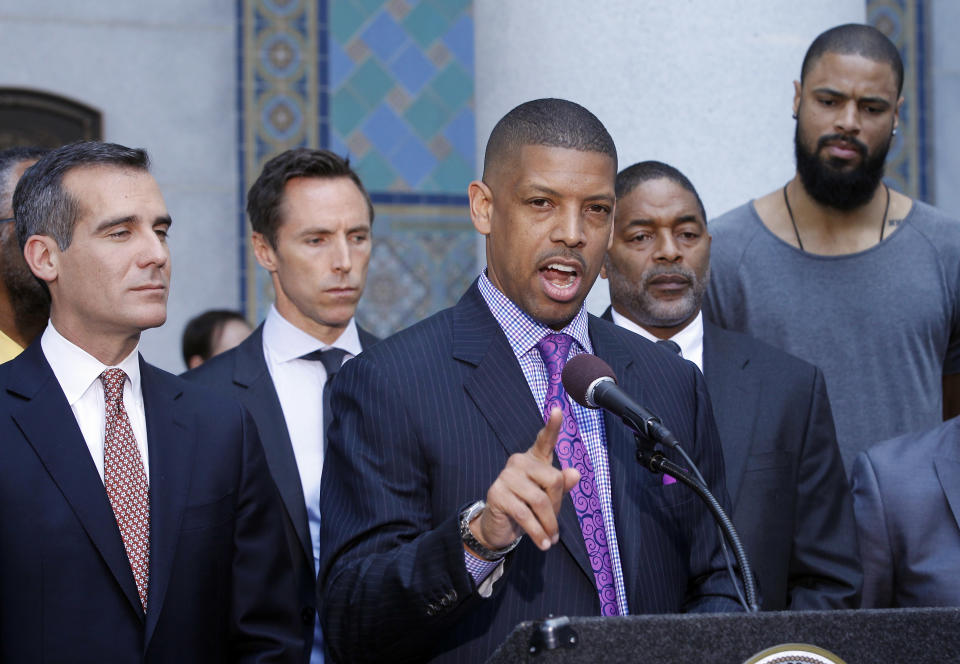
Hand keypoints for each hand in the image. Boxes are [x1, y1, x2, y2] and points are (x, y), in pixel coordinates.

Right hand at [470, 408, 580, 551]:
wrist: (500, 527)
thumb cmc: (528, 508)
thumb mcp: (548, 498)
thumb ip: (561, 486)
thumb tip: (575, 473)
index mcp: (533, 460)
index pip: (544, 440)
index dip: (552, 426)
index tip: (557, 410)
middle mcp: (519, 462)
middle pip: (553, 480)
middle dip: (557, 506)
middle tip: (554, 526)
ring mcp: (506, 476)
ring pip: (540, 500)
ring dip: (548, 525)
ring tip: (549, 540)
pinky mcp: (497, 494)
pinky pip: (525, 514)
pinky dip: (537, 532)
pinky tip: (542, 543)